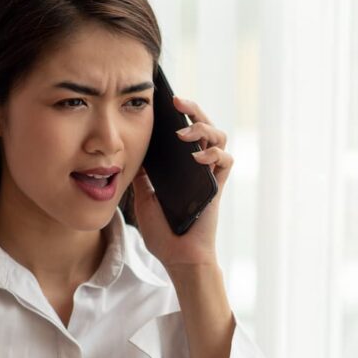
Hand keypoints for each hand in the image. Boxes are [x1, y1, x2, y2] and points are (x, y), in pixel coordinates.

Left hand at [132, 96, 230, 267]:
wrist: (178, 256)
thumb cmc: (163, 231)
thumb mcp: (144, 197)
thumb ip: (143, 174)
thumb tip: (131, 150)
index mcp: (182, 165)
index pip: (184, 130)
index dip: (178, 114)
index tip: (163, 100)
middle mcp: (199, 165)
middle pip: (205, 125)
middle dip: (193, 110)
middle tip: (176, 102)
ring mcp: (210, 174)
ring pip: (219, 136)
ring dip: (203, 128)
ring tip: (183, 132)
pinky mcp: (219, 186)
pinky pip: (225, 160)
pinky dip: (213, 154)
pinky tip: (197, 158)